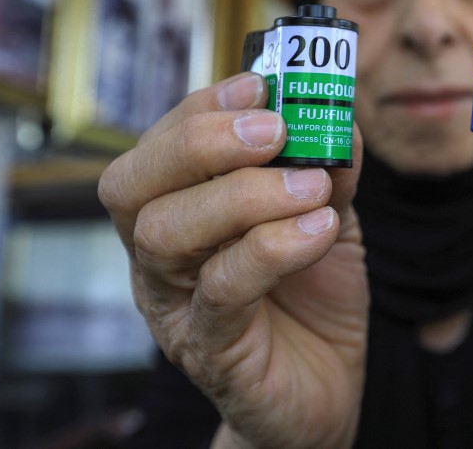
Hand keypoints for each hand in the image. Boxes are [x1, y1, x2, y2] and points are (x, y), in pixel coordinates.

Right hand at [99, 73, 367, 448]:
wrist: (325, 386)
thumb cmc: (316, 295)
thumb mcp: (329, 213)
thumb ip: (329, 165)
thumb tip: (339, 113)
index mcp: (181, 207)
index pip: (160, 144)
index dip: (203, 106)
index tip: (260, 86)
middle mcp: (160, 253)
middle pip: (133, 183)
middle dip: (203, 142)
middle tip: (273, 132)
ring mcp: (174, 303)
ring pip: (165, 232)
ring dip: (244, 195)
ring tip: (311, 188)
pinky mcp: (209, 349)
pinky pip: (221, 290)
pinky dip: (273, 247)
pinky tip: (318, 228)